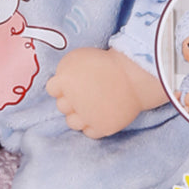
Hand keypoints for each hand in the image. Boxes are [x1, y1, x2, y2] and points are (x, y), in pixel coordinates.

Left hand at [46, 47, 166, 138]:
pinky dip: (93, 125)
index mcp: (65, 80)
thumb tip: (61, 83)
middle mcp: (72, 101)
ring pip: (72, 122)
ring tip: (92, 106)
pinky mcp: (101, 127)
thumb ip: (67, 70)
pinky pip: (89, 132)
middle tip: (87, 92)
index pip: (51, 89)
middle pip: (62, 106)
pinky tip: (100, 115)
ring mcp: (86, 117)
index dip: (62, 85)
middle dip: (72, 100)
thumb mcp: (81, 56)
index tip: (74, 82)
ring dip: (80, 115)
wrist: (136, 74)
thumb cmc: (110, 61)